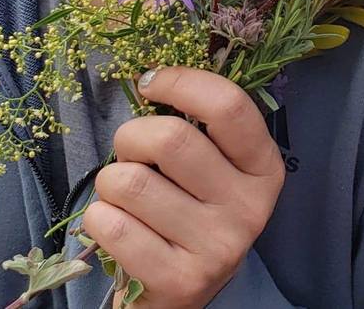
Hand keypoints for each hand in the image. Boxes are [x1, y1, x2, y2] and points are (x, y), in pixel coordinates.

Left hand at [83, 66, 285, 308]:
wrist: (183, 285)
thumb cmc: (191, 206)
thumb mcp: (213, 165)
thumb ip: (198, 125)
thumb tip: (150, 79)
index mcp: (263, 167)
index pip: (228, 105)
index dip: (180, 83)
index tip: (149, 83)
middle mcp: (250, 207)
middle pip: (170, 139)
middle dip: (131, 136)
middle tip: (130, 151)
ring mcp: (218, 247)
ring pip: (130, 182)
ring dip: (111, 180)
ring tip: (126, 195)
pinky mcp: (180, 281)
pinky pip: (111, 225)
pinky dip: (100, 216)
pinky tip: (119, 225)